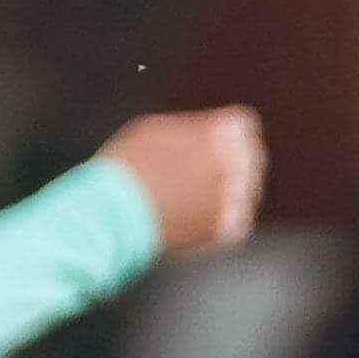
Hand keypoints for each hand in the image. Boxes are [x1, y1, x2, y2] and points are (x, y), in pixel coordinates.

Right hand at [96, 107, 266, 256]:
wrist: (106, 216)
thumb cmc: (123, 168)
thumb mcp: (155, 130)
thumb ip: (194, 129)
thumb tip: (210, 135)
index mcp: (221, 132)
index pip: (244, 128)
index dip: (222, 136)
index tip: (205, 147)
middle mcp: (236, 162)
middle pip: (252, 158)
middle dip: (229, 164)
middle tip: (197, 176)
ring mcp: (234, 198)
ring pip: (247, 192)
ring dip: (226, 193)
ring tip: (190, 200)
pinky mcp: (228, 230)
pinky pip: (237, 221)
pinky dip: (219, 221)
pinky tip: (192, 219)